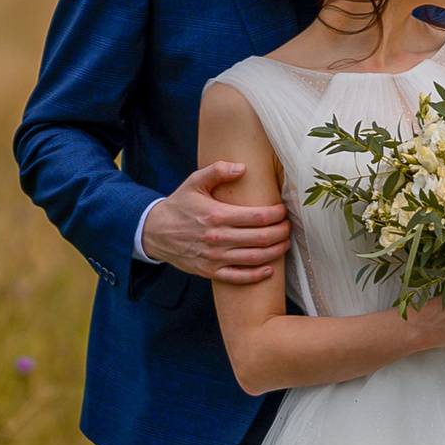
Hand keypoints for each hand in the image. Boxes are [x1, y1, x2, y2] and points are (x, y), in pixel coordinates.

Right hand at [139, 167, 291, 285]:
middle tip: (289, 228)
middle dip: (281, 233)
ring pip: (254, 258)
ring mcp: (214, 257)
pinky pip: (238, 277)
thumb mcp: (194, 182)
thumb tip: (242, 167)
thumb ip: (217, 171)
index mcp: (217, 215)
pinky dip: (256, 275)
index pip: (257, 216)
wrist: (154, 232)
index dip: (276, 214)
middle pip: (261, 238)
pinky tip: (270, 269)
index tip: (284, 211)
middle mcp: (218, 238)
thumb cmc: (179, 205)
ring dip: (275, 252)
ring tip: (285, 244)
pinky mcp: (210, 271)